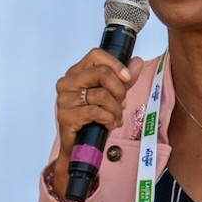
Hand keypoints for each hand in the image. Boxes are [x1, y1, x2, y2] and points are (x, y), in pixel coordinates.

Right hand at [50, 49, 143, 198]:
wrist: (78, 147)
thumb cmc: (93, 119)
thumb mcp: (112, 96)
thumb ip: (123, 79)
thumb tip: (138, 61)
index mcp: (76, 72)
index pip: (96, 55)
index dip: (115, 64)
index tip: (127, 78)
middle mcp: (66, 82)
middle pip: (102, 73)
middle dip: (119, 90)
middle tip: (122, 104)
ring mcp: (64, 99)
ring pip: (102, 95)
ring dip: (116, 110)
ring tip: (116, 118)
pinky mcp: (65, 116)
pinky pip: (95, 112)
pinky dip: (108, 119)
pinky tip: (109, 124)